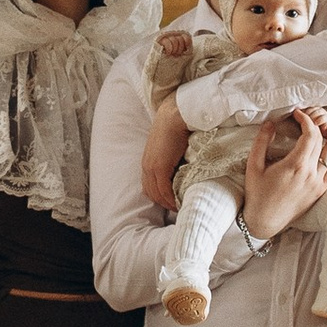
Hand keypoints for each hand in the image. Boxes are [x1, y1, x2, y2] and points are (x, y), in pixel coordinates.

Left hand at [140, 91, 193, 216]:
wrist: (174, 117)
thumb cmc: (174, 127)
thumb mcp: (168, 147)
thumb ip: (169, 159)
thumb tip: (180, 168)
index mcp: (147, 162)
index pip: (149, 186)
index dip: (159, 197)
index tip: (172, 203)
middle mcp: (146, 167)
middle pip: (151, 193)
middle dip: (163, 203)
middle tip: (177, 209)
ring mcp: (152, 168)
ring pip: (157, 194)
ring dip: (168, 204)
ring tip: (180, 208)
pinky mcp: (160, 168)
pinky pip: (164, 191)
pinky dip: (171, 200)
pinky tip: (179, 203)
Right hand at [241, 108, 326, 242]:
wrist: (265, 221)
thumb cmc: (257, 194)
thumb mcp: (253, 166)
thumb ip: (261, 142)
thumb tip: (270, 123)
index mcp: (295, 165)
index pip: (310, 134)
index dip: (306, 120)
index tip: (297, 114)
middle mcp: (310, 173)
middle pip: (321, 141)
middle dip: (317, 125)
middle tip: (311, 115)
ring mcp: (317, 183)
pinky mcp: (319, 191)